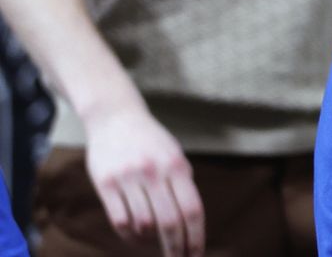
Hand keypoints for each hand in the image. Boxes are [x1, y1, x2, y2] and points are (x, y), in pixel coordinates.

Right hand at [83, 103, 205, 256]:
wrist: (115, 117)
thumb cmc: (150, 140)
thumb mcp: (175, 154)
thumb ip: (183, 182)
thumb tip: (191, 219)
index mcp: (177, 166)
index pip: (192, 209)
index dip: (196, 236)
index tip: (197, 254)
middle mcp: (154, 173)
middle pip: (170, 222)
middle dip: (176, 247)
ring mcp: (128, 178)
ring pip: (143, 224)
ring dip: (151, 240)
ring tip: (154, 242)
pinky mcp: (105, 184)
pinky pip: (120, 220)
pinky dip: (130, 234)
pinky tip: (136, 236)